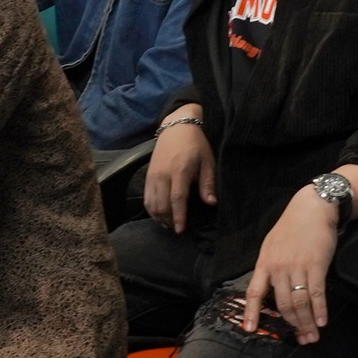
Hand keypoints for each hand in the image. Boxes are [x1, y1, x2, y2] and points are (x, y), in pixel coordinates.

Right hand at [141, 109, 214, 232]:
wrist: (176, 127)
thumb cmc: (196, 145)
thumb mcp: (207, 162)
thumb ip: (207, 184)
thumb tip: (211, 203)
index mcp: (180, 171)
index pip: (177, 199)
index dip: (179, 217)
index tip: (181, 230)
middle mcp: (163, 174)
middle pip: (162, 204)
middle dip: (169, 220)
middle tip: (178, 229)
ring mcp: (153, 175)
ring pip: (151, 203)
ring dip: (159, 217)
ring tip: (169, 224)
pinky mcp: (147, 175)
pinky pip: (146, 197)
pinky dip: (151, 210)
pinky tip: (159, 215)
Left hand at [242, 191, 339, 343]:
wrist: (312, 209)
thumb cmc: (292, 228)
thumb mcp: (272, 245)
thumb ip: (270, 267)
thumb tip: (270, 289)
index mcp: (264, 263)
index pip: (254, 292)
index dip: (251, 312)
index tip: (250, 330)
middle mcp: (278, 267)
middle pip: (282, 304)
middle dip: (291, 325)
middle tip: (300, 340)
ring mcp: (297, 266)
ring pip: (299, 302)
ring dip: (306, 323)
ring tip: (312, 336)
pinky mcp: (316, 265)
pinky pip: (316, 293)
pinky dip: (319, 310)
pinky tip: (322, 322)